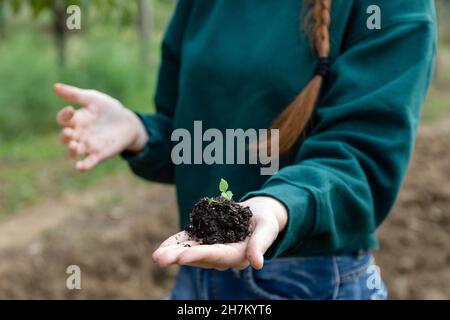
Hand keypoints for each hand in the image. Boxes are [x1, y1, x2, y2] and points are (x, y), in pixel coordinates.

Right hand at [54, 83, 148, 170]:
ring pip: (73, 151)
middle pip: (64, 137)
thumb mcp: (94, 99)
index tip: (71, 110)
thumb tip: (54, 86)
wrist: (128, 123)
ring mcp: (87, 145)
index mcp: (76, 119)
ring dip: (71, 150)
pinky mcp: (98, 155)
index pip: (63, 119)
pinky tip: (80, 167)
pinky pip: (88, 163)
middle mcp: (78, 133)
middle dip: (64, 135)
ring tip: (73, 145)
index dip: (64, 116)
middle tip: (69, 133)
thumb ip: (75, 95)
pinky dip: (83, 166)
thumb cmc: (109, 109)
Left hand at [152, 196, 287, 269]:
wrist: (260, 214)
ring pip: (190, 252)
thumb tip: (258, 264)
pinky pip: (189, 243)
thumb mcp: (267, 228)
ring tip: (156, 256)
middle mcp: (223, 256)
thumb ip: (261, 244)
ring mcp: (213, 248)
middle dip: (178, 257)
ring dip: (173, 253)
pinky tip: (162, 247)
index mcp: (238, 255)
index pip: (217, 256)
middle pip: (199, 257)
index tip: (182, 258)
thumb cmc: (266, 220)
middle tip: (159, 258)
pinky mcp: (206, 239)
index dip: (200, 256)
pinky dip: (176, 244)